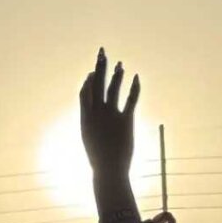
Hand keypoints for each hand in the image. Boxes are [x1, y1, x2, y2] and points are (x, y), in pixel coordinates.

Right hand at [79, 47, 139, 178]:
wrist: (108, 171)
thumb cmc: (99, 159)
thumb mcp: (89, 140)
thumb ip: (90, 125)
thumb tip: (91, 119)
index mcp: (85, 118)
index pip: (85, 92)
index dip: (89, 80)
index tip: (93, 72)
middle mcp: (96, 113)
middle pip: (98, 84)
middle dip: (100, 66)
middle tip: (102, 52)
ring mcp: (110, 116)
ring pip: (113, 89)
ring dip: (117, 74)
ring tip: (120, 64)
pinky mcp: (125, 120)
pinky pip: (130, 99)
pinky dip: (134, 87)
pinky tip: (136, 77)